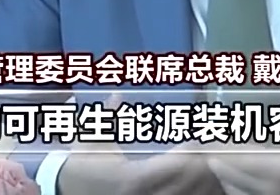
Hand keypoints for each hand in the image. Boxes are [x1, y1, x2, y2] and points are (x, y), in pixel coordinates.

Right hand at [57, 95, 223, 194]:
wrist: (68, 191)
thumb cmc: (81, 165)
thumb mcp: (90, 139)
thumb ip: (105, 117)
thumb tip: (117, 95)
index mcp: (133, 178)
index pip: (177, 165)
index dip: (192, 150)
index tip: (197, 136)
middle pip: (193, 182)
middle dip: (205, 164)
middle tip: (211, 146)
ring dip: (206, 180)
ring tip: (210, 162)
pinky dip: (198, 191)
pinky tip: (201, 180)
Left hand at [206, 76, 279, 194]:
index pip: (233, 157)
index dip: (217, 142)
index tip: (210, 127)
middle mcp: (274, 191)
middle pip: (225, 174)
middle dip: (217, 154)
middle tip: (213, 135)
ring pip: (232, 190)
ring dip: (225, 172)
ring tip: (226, 153)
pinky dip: (237, 186)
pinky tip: (242, 173)